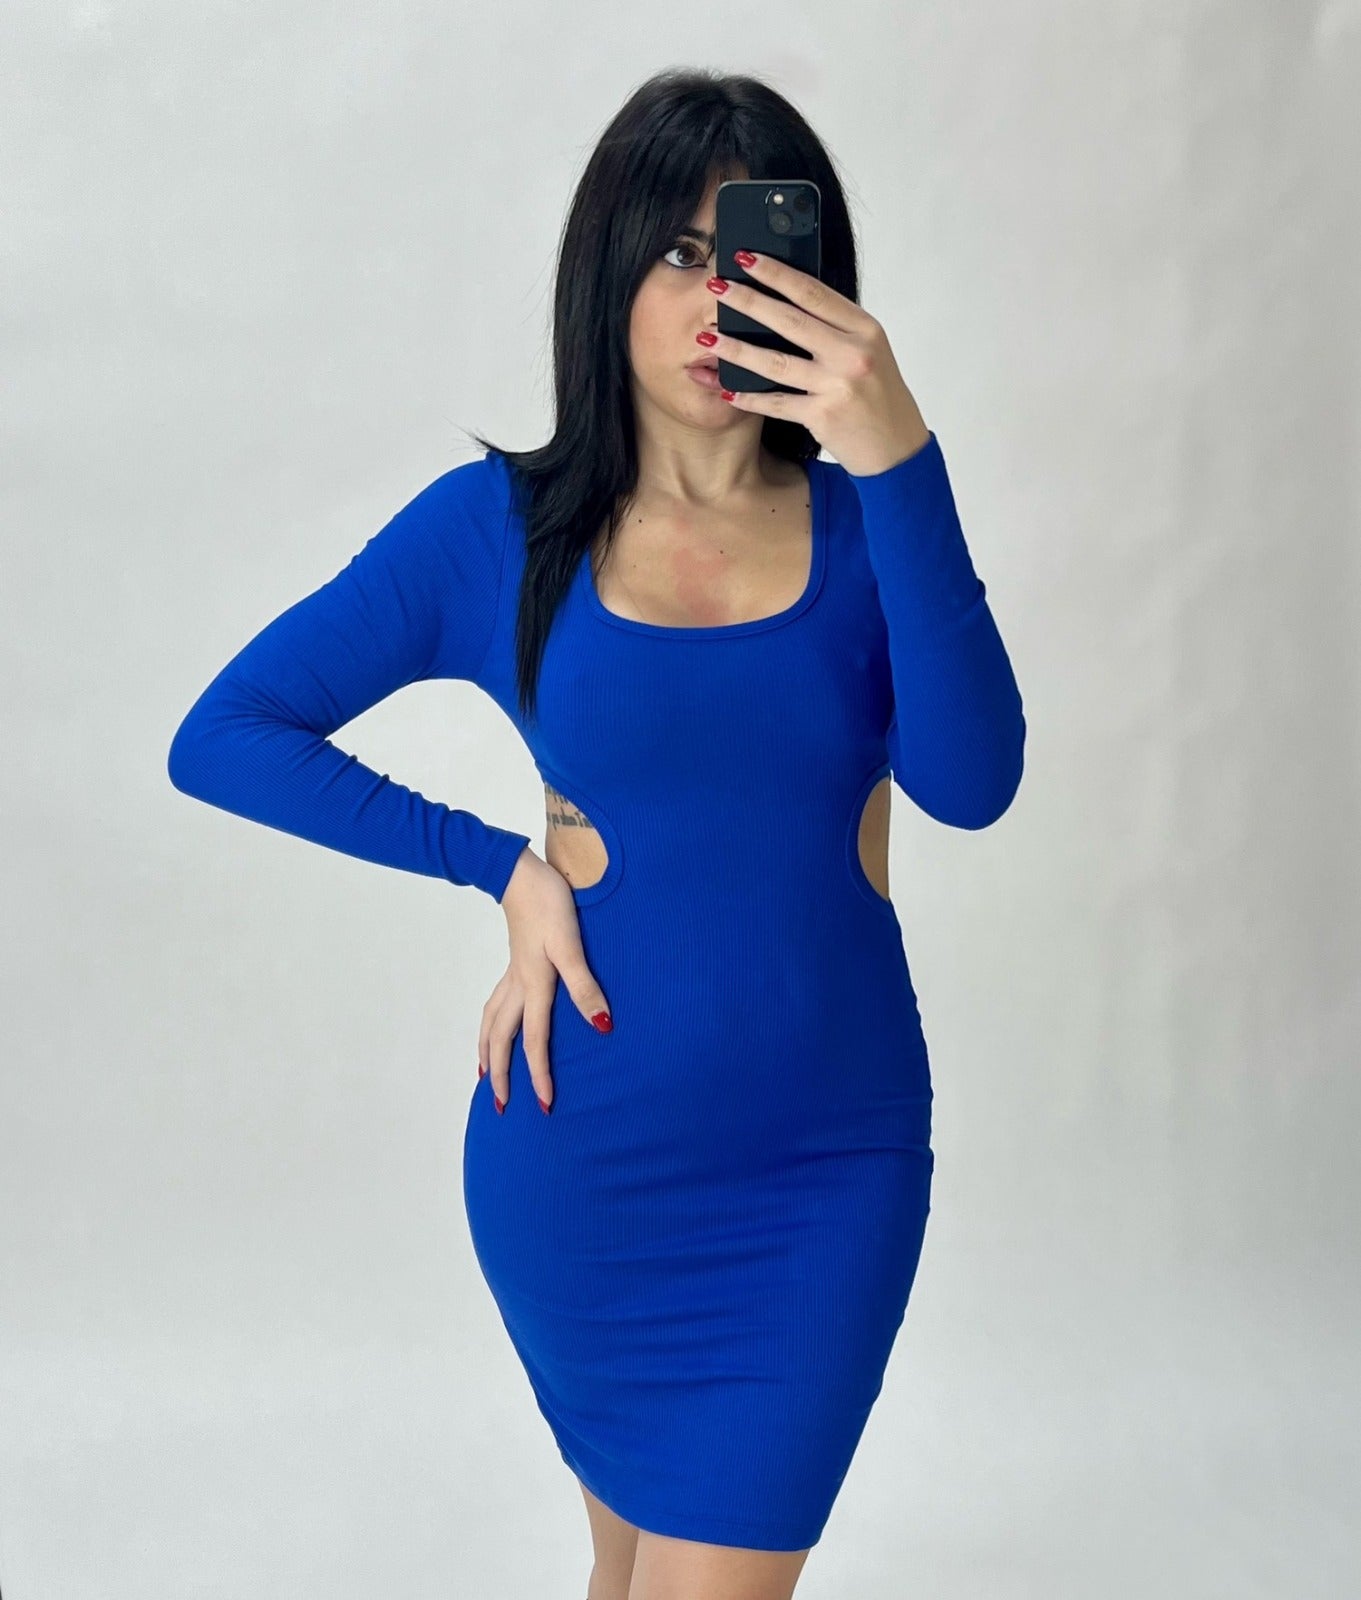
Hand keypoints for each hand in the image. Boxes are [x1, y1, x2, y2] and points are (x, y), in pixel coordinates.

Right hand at [478, 846, 612, 1114]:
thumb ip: (584, 987)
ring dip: (488, 1052)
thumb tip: (600, 1027)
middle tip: (501, 1107)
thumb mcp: (572, 946)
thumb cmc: (550, 905)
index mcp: (534, 986)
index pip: (535, 1041)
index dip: (540, 1076)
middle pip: (502, 1039)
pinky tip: (496, 1025)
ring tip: (486, 1075)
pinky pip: (495, 1005)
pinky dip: (490, 1025)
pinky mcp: (514, 962)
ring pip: (492, 1023)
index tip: (546, 1106)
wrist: (522, 874)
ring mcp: (512, 974)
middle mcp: (518, 986)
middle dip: (502, 1075)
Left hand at [705, 252, 932, 476]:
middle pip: (789, 320)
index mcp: (864, 329)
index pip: (813, 292)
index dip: (777, 273)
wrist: (898, 448)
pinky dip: (750, 397)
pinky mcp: (823, 416)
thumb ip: (836, 328)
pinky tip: (728, 390)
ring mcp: (838, 386)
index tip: (747, 258)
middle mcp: (853, 353)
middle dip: (748, 301)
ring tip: (708, 338)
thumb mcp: (869, 352)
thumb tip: (787, 301)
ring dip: (737, 349)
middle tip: (717, 287)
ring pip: (776, 362)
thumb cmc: (880, 397)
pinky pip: (777, 403)